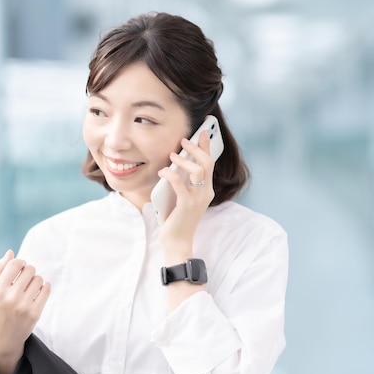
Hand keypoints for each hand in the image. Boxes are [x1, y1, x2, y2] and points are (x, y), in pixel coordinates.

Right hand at [0, 250, 50, 373]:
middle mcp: (10, 298)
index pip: (15, 263)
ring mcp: (23, 306)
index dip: (19, 262)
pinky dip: (45, 287)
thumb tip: (11, 252)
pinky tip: (39, 291)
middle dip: (28, 271)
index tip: (18, 268)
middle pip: (29, 269)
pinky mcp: (35, 313)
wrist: (3, 339)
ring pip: (39, 278)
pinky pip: (46, 289)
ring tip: (29, 287)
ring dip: (36, 280)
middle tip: (24, 279)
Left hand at [157, 130, 214, 261]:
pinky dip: (170, 173)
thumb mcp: (182, 197)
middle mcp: (206, 192)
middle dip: (197, 148)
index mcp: (206, 190)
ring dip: (184, 159)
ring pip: (198, 170)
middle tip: (184, 140)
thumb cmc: (176, 219)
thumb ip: (183, 182)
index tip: (204, 132)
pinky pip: (180, 182)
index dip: (207, 146)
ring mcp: (198, 199)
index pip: (210, 163)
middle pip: (208, 163)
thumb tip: (175, 163)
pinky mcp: (187, 204)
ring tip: (172, 156)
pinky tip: (162, 171)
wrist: (177, 242)